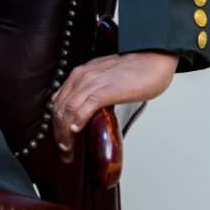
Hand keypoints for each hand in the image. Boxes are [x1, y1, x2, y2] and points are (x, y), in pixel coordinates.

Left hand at [51, 51, 177, 162]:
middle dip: (58, 132)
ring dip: (65, 133)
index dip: (56, 123)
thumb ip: (93, 89)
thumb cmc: (134, 69)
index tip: (61, 139)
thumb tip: (89, 109)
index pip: (59, 102)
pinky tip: (76, 131)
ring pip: (67, 110)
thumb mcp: (105, 76)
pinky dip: (77, 121)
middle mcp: (81, 77)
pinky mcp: (104, 90)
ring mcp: (91, 83)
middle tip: (64, 151)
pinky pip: (83, 108)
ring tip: (69, 149)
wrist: (153, 58)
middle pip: (59, 108)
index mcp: (80, 74)